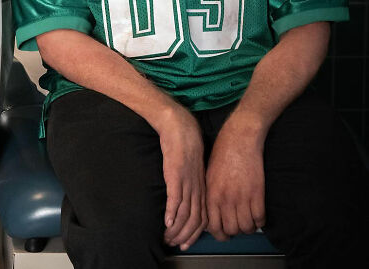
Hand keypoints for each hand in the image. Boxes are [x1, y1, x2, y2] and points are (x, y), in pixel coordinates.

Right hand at [157, 106, 206, 250]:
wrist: (180, 124)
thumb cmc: (185, 140)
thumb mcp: (191, 163)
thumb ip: (190, 178)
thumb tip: (184, 190)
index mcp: (201, 185)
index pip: (202, 216)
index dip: (195, 232)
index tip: (186, 242)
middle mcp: (196, 187)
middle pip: (194, 220)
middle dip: (185, 235)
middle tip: (176, 244)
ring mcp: (186, 182)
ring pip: (184, 213)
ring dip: (176, 229)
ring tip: (168, 237)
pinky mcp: (176, 175)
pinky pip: (175, 199)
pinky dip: (171, 214)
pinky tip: (166, 222)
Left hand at [205, 119, 265, 240]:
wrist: (239, 138)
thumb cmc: (222, 152)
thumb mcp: (208, 174)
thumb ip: (210, 194)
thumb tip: (212, 212)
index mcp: (211, 194)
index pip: (213, 226)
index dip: (219, 233)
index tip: (224, 232)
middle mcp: (225, 199)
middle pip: (231, 230)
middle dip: (235, 231)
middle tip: (237, 224)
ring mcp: (242, 197)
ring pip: (246, 227)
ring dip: (248, 227)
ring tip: (248, 219)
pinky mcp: (257, 193)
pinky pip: (260, 218)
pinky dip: (260, 220)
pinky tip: (257, 213)